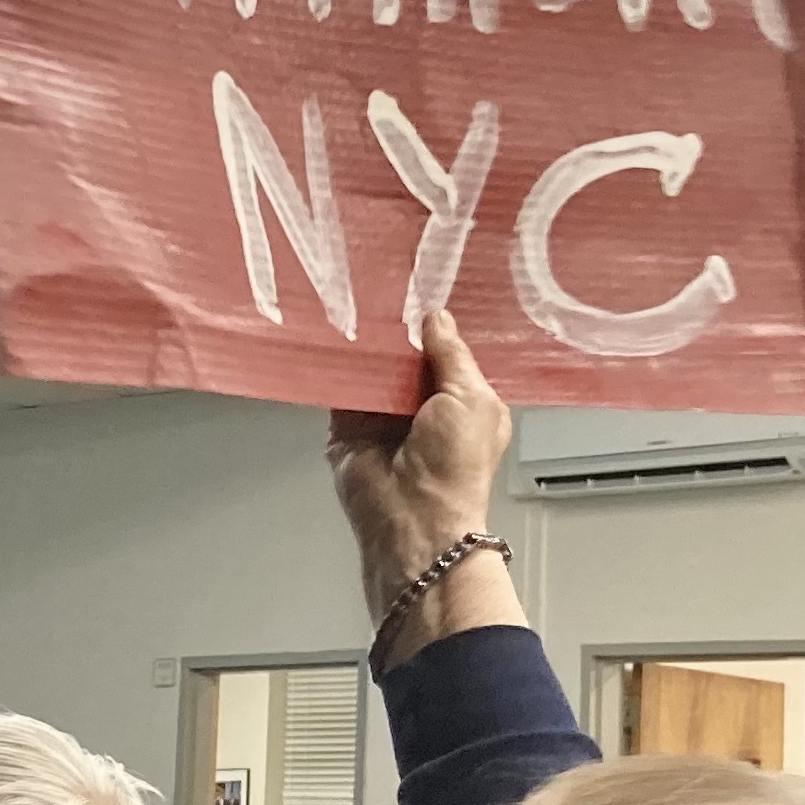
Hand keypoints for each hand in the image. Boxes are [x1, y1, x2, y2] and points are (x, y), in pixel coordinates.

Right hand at [325, 311, 521, 649]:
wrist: (413, 520)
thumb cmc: (456, 465)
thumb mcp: (471, 399)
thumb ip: (452, 355)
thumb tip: (437, 317)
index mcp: (461, 403)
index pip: (446, 355)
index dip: (435, 327)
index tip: (422, 288)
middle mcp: (421, 408)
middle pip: (404, 358)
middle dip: (396, 331)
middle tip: (382, 285)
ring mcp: (382, 417)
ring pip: (371, 369)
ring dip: (365, 345)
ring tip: (354, 300)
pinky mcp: (346, 427)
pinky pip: (340, 388)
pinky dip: (336, 366)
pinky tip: (332, 335)